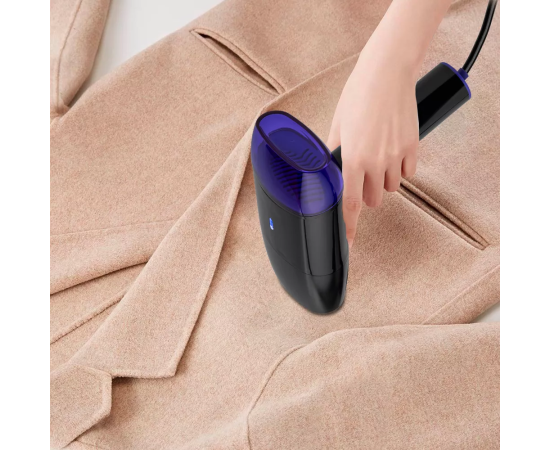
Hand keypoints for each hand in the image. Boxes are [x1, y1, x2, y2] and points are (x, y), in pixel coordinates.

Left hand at [327, 49, 418, 248]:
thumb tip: (329, 169)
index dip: (349, 226)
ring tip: (378, 157)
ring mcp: (397, 156)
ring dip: (383, 180)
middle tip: (361, 176)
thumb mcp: (337, 125)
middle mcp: (376, 162)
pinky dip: (400, 168)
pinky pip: (408, 172)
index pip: (350, 204)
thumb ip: (333, 152)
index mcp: (352, 158)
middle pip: (374, 200)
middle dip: (367, 194)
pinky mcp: (413, 148)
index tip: (349, 241)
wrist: (387, 73)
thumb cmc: (357, 95)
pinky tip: (393, 151)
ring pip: (391, 187)